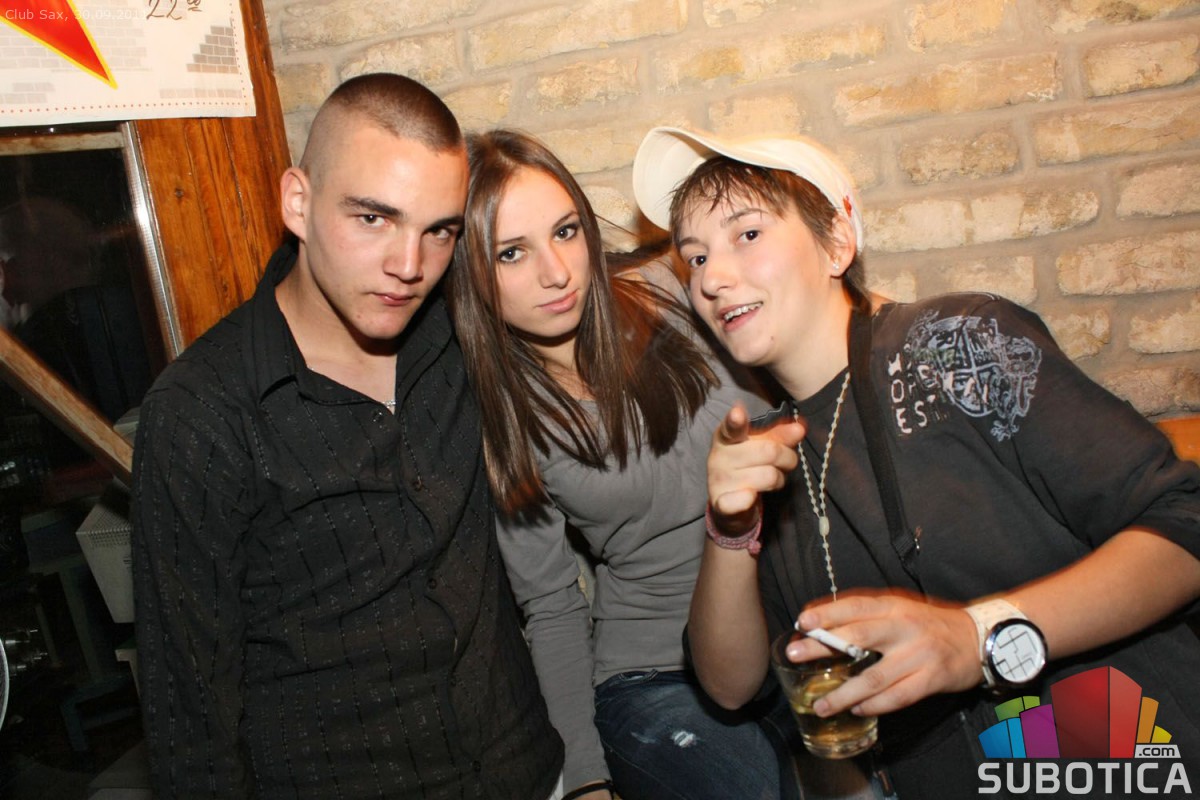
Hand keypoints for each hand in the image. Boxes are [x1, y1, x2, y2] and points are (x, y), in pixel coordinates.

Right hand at [707, 402, 803, 525]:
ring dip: (779, 480)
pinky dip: (749, 499)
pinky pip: (743, 499)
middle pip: (769, 451)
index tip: (738, 412)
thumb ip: (779, 435)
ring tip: (772, 481)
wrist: (729, 506)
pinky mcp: (722, 504)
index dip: (735, 420)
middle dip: (787, 458)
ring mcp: (719, 481)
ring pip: (768, 476)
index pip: (731, 428)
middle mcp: (719, 457)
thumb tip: (799, 428)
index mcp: (726, 438)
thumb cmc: (748, 468)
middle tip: (786, 463)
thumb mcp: (762, 447)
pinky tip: (750, 496)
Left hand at [786, 590, 980, 717]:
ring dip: (843, 693)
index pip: (854, 607)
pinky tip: (857, 710)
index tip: (801, 621)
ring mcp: (918, 655)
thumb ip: (866, 615)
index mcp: (893, 607)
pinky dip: (874, 706)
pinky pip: (897, 697)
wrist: (977, 638)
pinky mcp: (931, 679)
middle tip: (793, 655)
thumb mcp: (900, 609)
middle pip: (857, 637)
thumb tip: (820, 623)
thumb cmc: (928, 624)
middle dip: (822, 647)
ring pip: (874, 677)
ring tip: (820, 704)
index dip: (826, 613)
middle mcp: (904, 628)